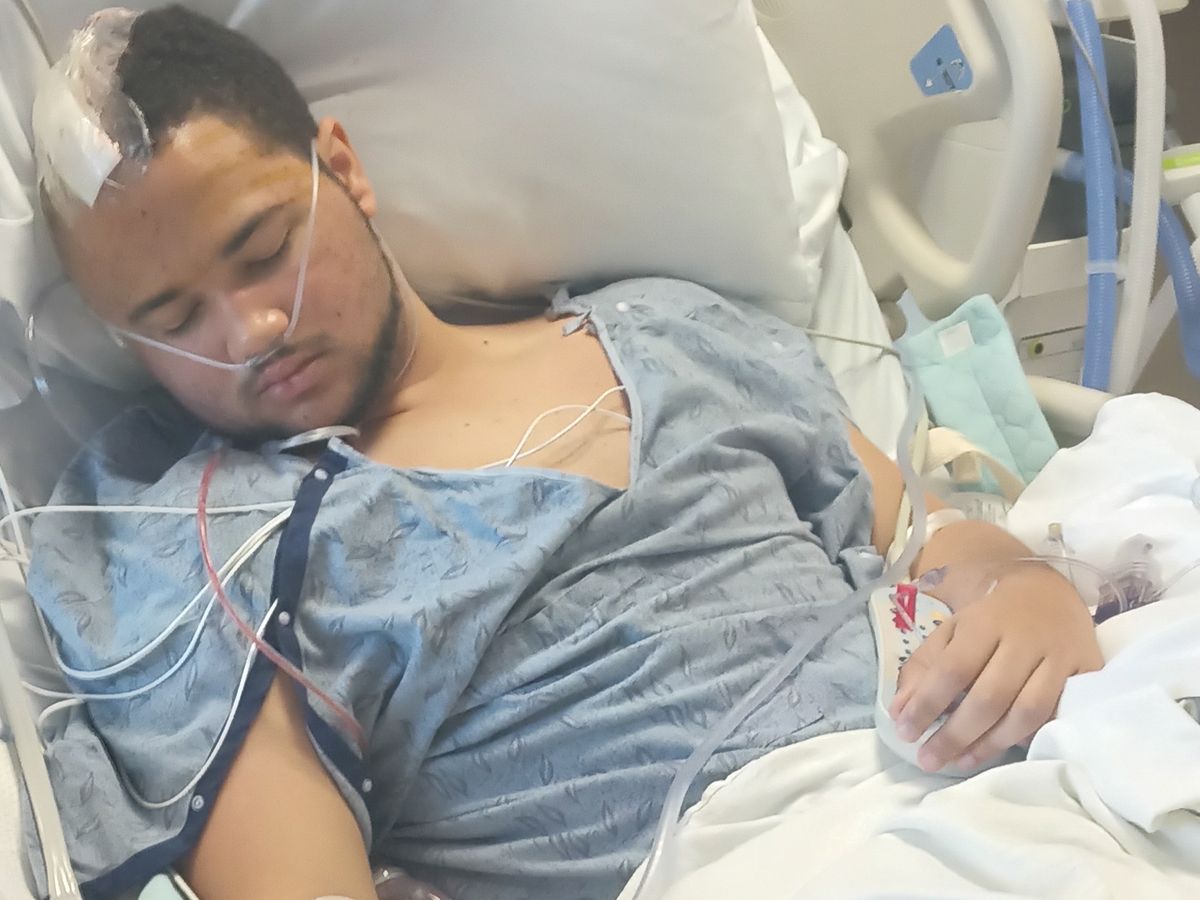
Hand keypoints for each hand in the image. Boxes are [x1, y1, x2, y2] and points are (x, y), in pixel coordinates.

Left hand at [890, 562, 1102, 771]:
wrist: (1049, 593)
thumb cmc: (992, 619)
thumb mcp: (952, 631)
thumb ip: (924, 668)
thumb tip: (900, 712)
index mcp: (985, 622)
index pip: (953, 669)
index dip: (927, 704)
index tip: (905, 733)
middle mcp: (1025, 640)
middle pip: (990, 697)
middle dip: (956, 734)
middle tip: (929, 760)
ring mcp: (1060, 657)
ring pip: (1027, 713)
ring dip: (991, 745)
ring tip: (962, 762)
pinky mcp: (1089, 672)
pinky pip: (1060, 716)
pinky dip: (1032, 738)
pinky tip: (1006, 751)